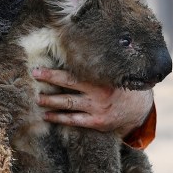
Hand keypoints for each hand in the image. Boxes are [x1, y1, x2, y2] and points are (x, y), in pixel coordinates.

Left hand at [32, 67, 153, 136]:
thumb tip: (74, 49)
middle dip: (49, 81)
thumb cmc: (120, 85)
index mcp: (101, 78)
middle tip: (33, 76)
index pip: (73, 73)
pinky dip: (59, 118)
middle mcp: (99, 93)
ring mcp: (97, 109)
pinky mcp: (97, 122)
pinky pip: (74, 120)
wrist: (138, 108)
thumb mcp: (112, 73)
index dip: (54, 72)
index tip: (38, 69)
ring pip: (68, 104)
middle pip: (68, 86)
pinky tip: (47, 115)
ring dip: (50, 101)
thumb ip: (96, 66)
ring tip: (37, 98)